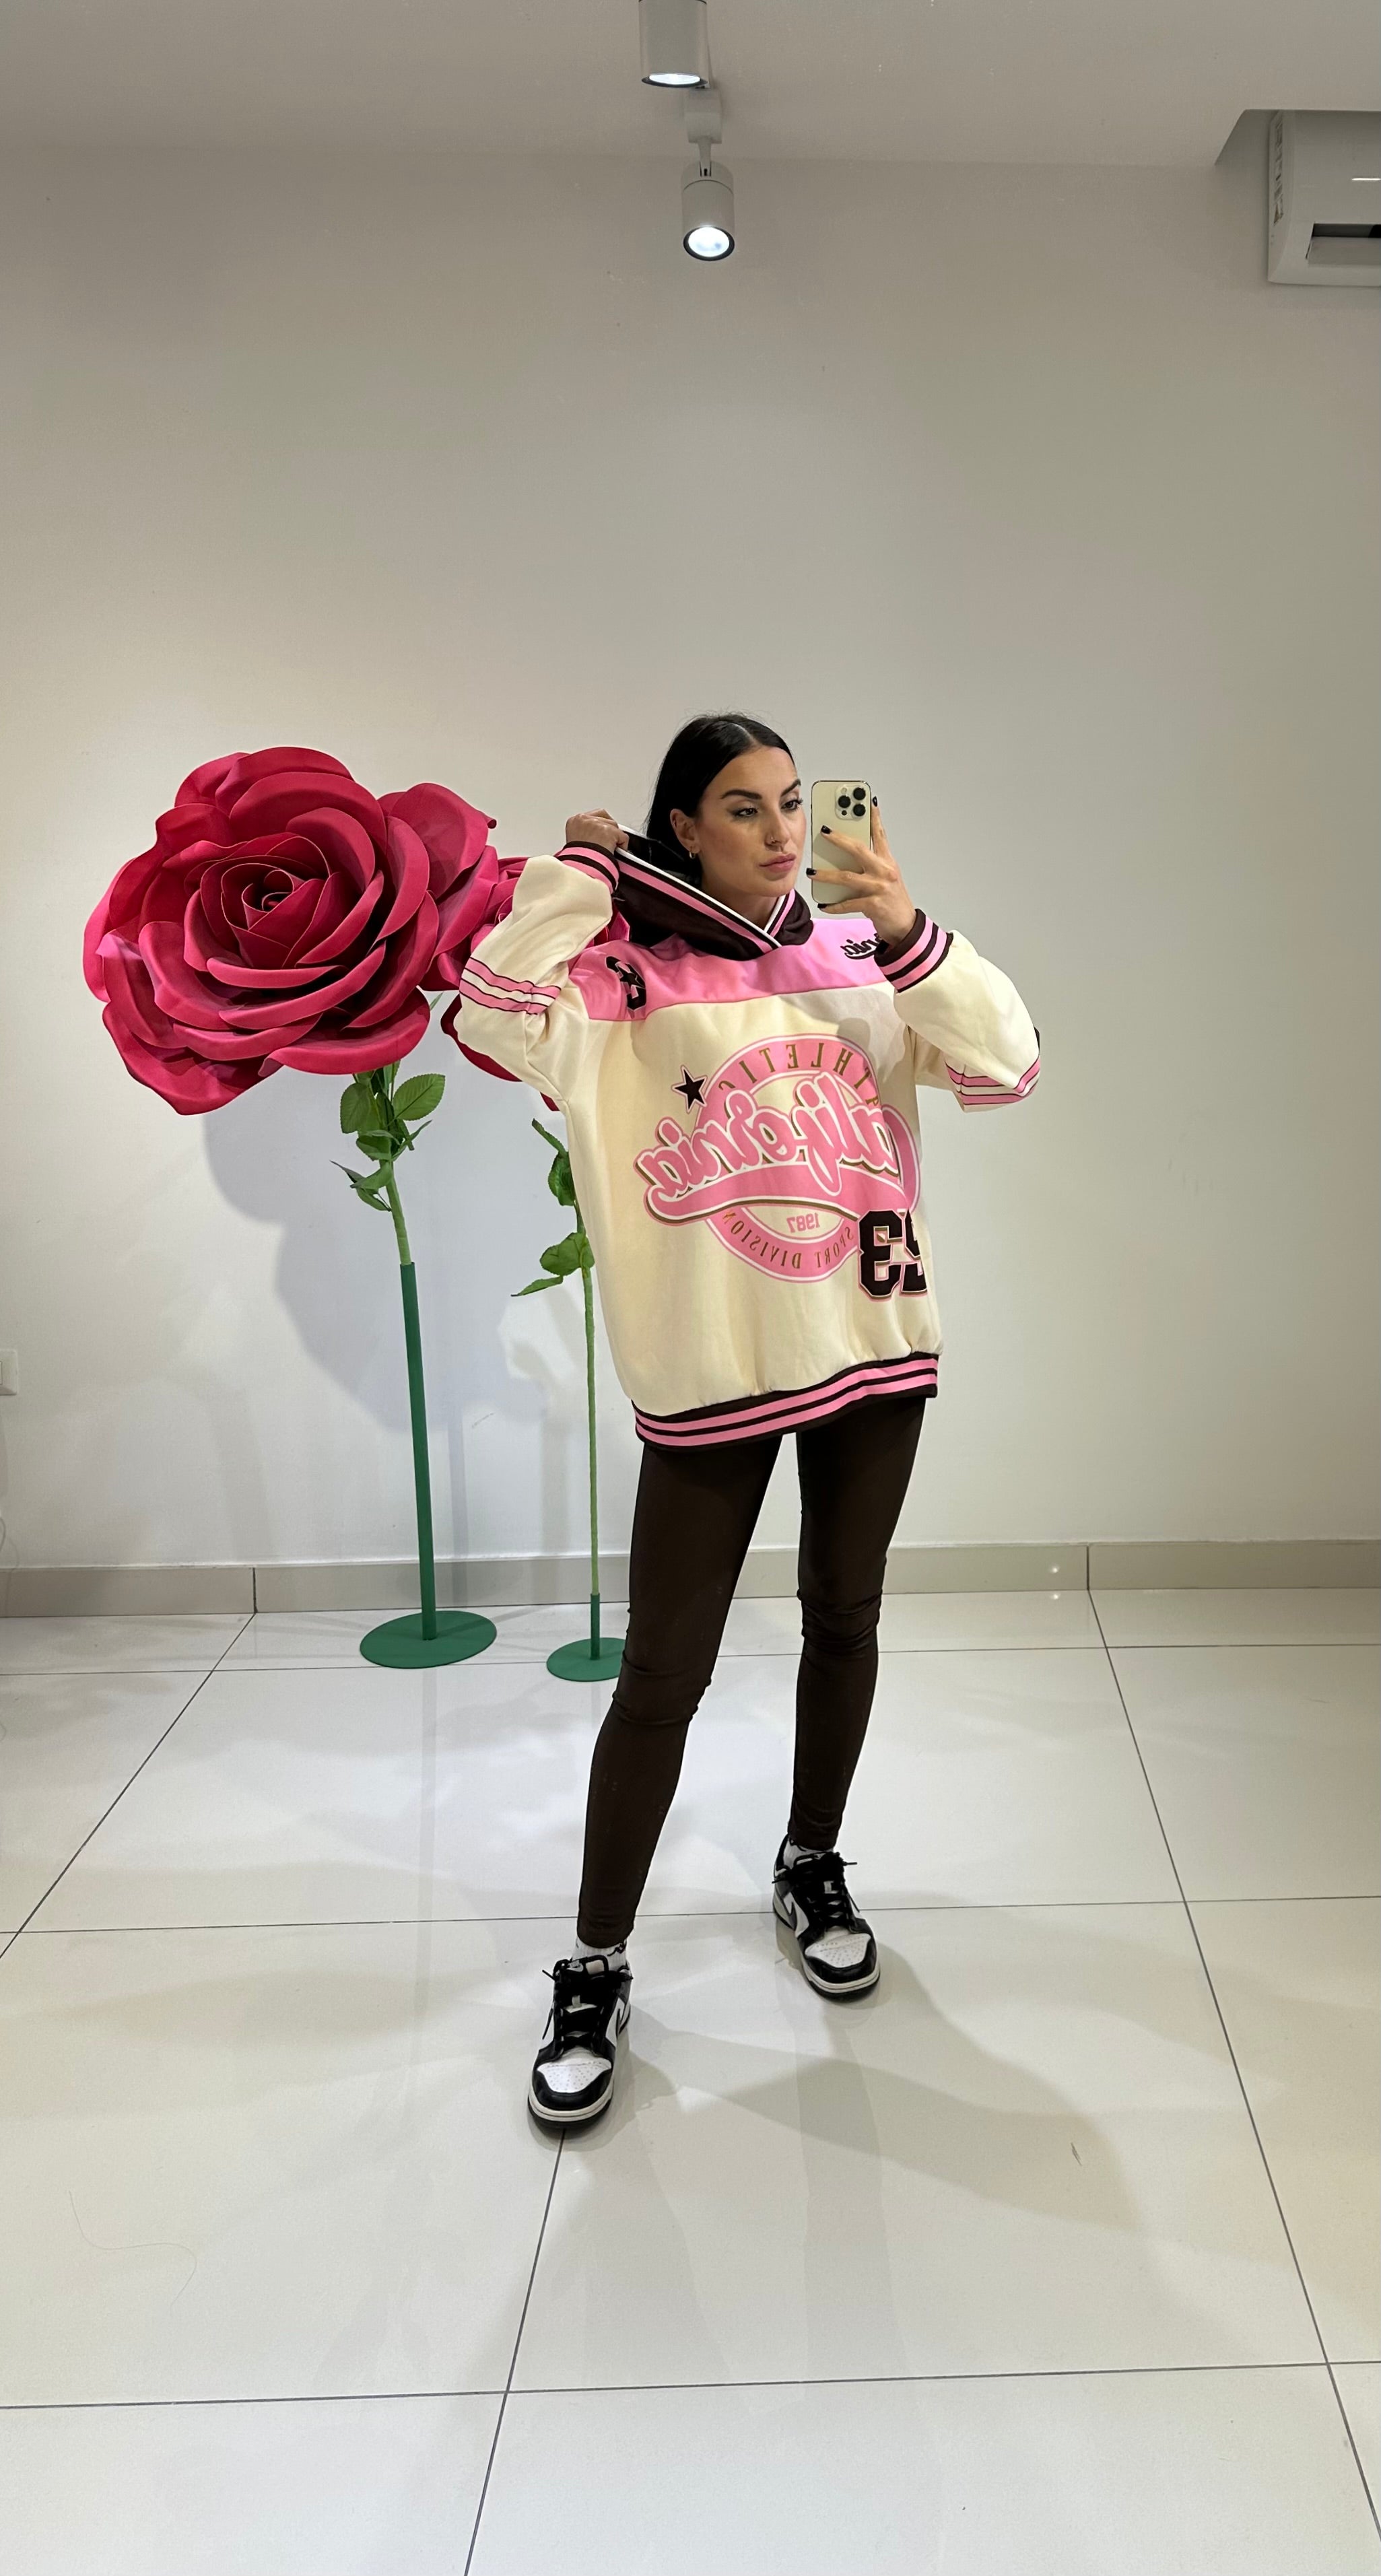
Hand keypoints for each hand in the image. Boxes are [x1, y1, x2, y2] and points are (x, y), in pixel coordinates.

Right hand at [564, 807, 628, 857]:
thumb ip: (585, 836)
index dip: (600, 827)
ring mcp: (598, 824)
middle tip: (608, 844)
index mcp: (575, 821)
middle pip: (606, 819)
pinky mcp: (610, 832)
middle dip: (609, 830)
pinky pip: (623, 837)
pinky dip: (622, 847)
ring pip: (615, 827)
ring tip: (609, 851)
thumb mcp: (575, 844)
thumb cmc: (577, 861)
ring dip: (615, 839)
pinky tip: (615, 855)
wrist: (581, 869)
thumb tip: (594, 838)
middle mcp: (585, 819)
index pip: (593, 816)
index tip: (601, 836)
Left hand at [809, 797, 916, 947]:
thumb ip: (871, 863)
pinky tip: (824, 904)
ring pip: (847, 877)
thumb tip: (846, 853)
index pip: (880, 835)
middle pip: (859, 849)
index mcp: (888, 861)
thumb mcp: (886, 877)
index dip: (874, 818)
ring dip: (826, 875)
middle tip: (824, 832)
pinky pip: (848, 903)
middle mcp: (884, 871)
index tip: (867, 801)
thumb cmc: (892, 899)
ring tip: (811, 872)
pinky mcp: (873, 905)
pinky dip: (834, 905)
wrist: (904, 925)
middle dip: (839, 839)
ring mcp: (879, 888)